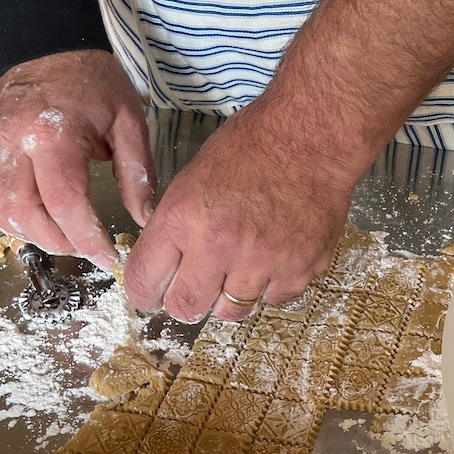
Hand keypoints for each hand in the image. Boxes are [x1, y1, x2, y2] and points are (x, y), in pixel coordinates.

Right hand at [0, 50, 154, 269]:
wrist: (47, 47)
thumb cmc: (94, 83)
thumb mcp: (130, 123)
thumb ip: (138, 174)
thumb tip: (144, 219)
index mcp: (54, 134)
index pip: (64, 202)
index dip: (86, 238)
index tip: (107, 256)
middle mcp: (13, 143)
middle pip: (24, 214)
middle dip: (58, 242)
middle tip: (86, 248)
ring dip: (32, 234)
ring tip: (65, 237)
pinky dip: (12, 218)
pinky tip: (40, 220)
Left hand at [123, 95, 355, 321]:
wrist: (310, 141)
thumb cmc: (250, 150)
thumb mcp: (192, 179)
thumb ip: (175, 226)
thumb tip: (163, 264)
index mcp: (183, 219)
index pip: (144, 282)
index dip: (143, 294)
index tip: (151, 296)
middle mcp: (219, 247)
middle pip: (185, 308)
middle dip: (185, 302)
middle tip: (195, 289)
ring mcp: (262, 263)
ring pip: (231, 312)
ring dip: (230, 296)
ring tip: (239, 270)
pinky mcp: (299, 270)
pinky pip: (273, 298)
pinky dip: (270, 286)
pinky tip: (273, 257)